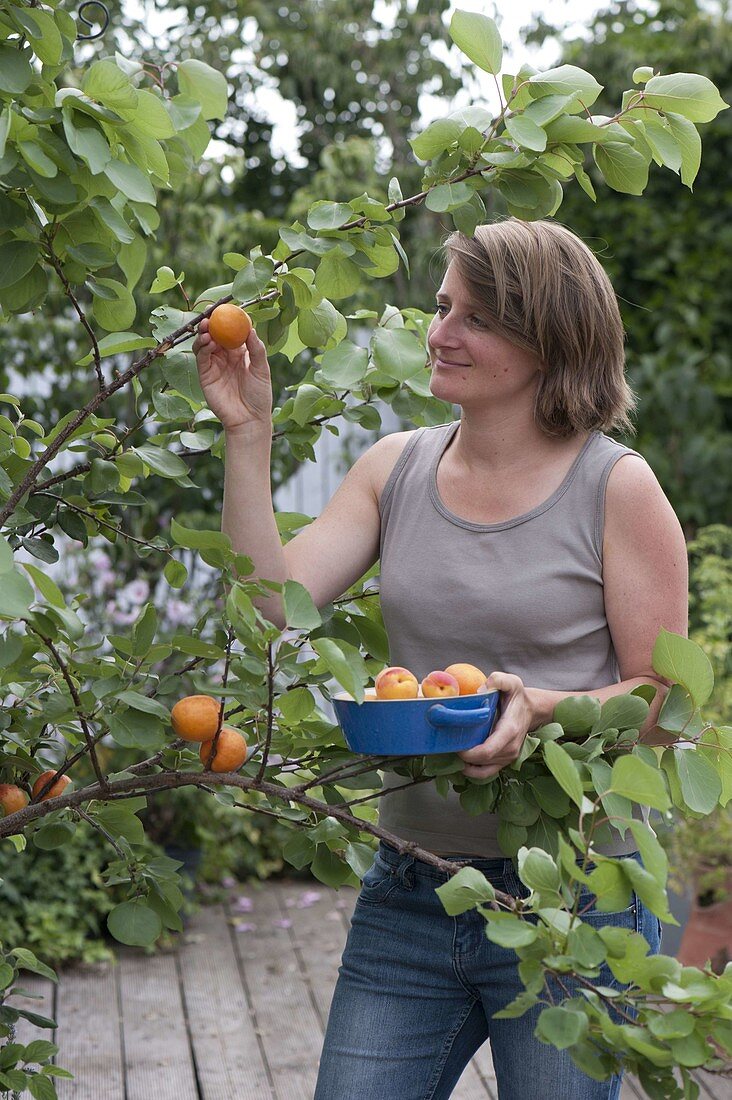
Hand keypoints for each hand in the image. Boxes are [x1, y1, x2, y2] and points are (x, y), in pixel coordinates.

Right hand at [192, 316, 272, 431]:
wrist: (249, 419)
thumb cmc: (259, 395)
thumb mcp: (262, 370)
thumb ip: (256, 349)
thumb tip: (251, 328)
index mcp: (240, 353)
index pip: (231, 332)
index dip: (228, 321)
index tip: (227, 309)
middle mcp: (225, 357)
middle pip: (215, 335)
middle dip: (211, 324)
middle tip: (211, 315)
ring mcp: (214, 366)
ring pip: (205, 344)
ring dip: (204, 334)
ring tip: (207, 328)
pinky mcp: (205, 376)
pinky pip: (201, 358)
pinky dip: (203, 348)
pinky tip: (209, 343)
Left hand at [457, 672, 536, 779]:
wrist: (531, 710)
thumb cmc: (518, 697)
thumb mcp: (511, 682)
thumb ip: (498, 680)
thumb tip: (481, 691)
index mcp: (510, 730)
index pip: (488, 751)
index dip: (469, 753)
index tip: (456, 746)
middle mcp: (510, 748)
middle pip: (483, 761)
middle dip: (463, 757)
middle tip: (449, 746)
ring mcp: (509, 757)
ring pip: (484, 770)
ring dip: (466, 765)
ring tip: (453, 753)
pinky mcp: (505, 761)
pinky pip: (487, 773)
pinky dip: (473, 772)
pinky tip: (462, 763)